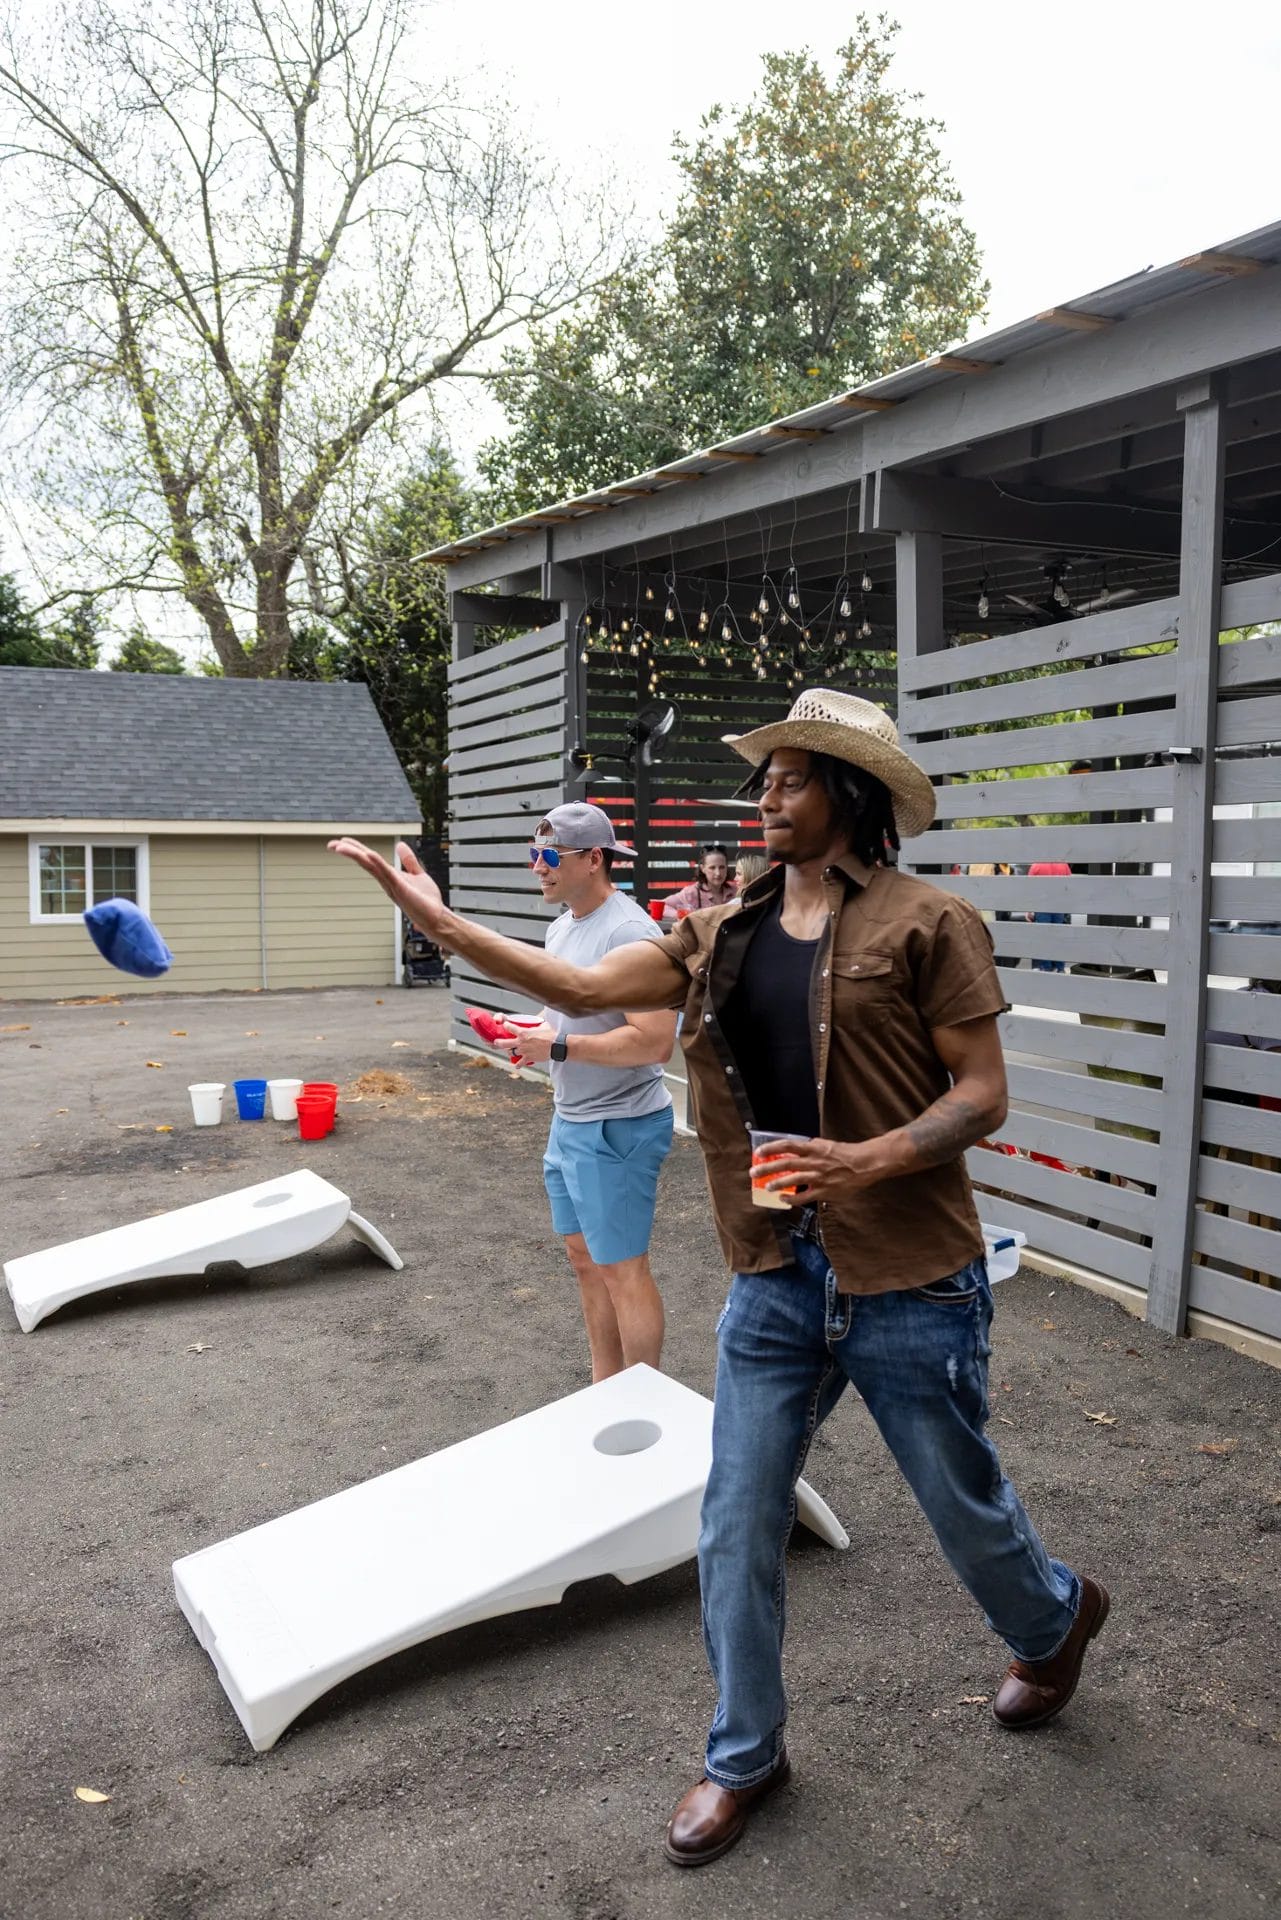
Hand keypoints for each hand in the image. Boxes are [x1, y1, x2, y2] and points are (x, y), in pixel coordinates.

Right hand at [329, 838, 446, 936]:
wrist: (436, 917)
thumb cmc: (427, 901)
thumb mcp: (418, 875)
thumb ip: (409, 861)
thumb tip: (400, 845)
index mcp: (389, 876)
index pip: (370, 860)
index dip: (357, 849)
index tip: (342, 841)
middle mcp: (387, 881)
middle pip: (365, 862)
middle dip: (349, 852)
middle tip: (331, 844)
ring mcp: (392, 885)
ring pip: (371, 867)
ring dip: (356, 856)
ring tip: (340, 847)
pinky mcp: (401, 889)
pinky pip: (388, 874)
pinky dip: (378, 863)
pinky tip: (370, 854)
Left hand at [498, 1020, 555, 1065]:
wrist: (556, 1046)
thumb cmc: (551, 1034)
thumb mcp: (543, 1025)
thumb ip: (537, 1024)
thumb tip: (539, 1022)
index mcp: (523, 1032)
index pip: (509, 1027)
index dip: (506, 1025)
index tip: (505, 1025)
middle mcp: (521, 1042)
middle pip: (504, 1043)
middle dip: (498, 1042)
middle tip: (495, 1042)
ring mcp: (524, 1051)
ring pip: (511, 1052)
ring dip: (510, 1052)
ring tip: (509, 1051)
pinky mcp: (528, 1058)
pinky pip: (520, 1063)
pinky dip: (518, 1064)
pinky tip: (516, 1065)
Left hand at [752, 1135, 889, 1200]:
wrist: (864, 1164)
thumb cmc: (846, 1154)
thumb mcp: (825, 1145)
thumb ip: (810, 1149)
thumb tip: (793, 1151)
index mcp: (813, 1148)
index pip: (787, 1145)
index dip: (771, 1148)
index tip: (759, 1152)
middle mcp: (813, 1161)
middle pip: (785, 1164)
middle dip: (767, 1168)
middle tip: (754, 1172)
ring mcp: (818, 1177)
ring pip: (792, 1180)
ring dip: (777, 1184)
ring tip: (767, 1187)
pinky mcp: (824, 1190)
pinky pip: (804, 1197)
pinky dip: (792, 1199)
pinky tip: (783, 1199)